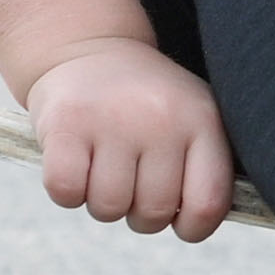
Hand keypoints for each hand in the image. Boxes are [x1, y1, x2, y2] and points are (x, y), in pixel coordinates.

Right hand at [22, 38, 235, 239]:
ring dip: (101, 201)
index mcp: (202, 120)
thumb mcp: (191, 117)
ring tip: (103, 166)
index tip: (176, 215)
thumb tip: (201, 224)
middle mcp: (162, 118)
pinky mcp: (67, 123)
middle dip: (139, 213)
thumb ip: (206, 169)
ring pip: (108, 207)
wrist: (89, 47)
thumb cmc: (146, 102)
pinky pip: (67, 192)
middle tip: (131, 180)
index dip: (191, 228)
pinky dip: (67, 191)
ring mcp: (113, 119)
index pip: (208, 204)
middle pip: (153, 214)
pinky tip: (75, 163)